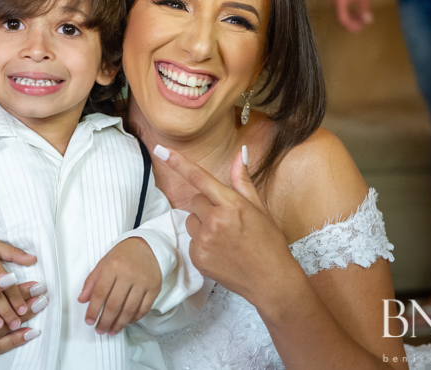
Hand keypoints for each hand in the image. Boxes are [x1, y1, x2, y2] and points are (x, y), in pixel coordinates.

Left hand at [78, 237, 161, 334]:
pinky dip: (134, 319)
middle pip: (114, 304)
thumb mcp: (104, 263)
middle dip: (105, 321)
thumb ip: (92, 281)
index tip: (89, 320)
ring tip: (111, 330)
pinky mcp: (154, 288)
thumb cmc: (123, 255)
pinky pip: (143, 309)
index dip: (93, 310)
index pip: (100, 293)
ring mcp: (143, 282)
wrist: (148, 246)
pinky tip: (126, 322)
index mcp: (112, 267)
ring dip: (119, 324)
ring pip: (129, 310)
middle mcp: (128, 275)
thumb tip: (82, 299)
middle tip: (100, 329)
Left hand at [154, 145, 298, 307]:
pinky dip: (202, 242)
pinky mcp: (197, 258)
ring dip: (202, 224)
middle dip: (207, 205)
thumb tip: (239, 152)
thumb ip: (243, 180)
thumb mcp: (259, 208)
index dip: (178, 163)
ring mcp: (204, 241)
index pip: (200, 178)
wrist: (270, 280)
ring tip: (224, 237)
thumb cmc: (268, 241)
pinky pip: (191, 239)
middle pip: (195, 200)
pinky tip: (220, 251)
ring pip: (190, 220)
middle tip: (228, 220)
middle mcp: (215, 221)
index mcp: (232, 205)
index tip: (160, 150)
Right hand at [333, 0, 372, 32]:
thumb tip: (368, 21)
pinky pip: (339, 11)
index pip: (342, 19)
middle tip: (362, 25)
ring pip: (339, 16)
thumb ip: (364, 9)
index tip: (360, 28)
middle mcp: (333, 2)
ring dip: (349, 19)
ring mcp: (333, 1)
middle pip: (340, 19)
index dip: (351, 26)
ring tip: (360, 18)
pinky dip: (347, 14)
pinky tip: (356, 13)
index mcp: (339, 1)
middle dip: (351, 23)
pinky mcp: (335, 0)